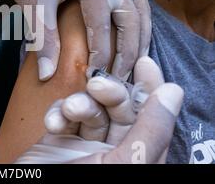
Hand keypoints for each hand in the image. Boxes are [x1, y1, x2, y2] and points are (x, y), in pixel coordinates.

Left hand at [0, 0, 150, 80]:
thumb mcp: (33, 4)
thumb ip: (43, 39)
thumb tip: (47, 75)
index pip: (102, 25)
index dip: (100, 55)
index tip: (95, 79)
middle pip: (131, 20)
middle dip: (127, 53)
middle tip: (119, 80)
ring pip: (140, 12)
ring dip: (138, 40)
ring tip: (131, 67)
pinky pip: (136, 3)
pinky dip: (138, 25)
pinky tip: (134, 42)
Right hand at [15, 56, 183, 163]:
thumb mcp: (126, 162)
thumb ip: (151, 129)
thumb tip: (173, 92)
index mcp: (139, 157)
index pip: (152, 118)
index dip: (151, 89)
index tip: (145, 63)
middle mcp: (114, 151)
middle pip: (119, 109)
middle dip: (109, 92)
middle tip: (96, 84)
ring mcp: (85, 146)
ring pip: (90, 109)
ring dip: (79, 103)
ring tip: (70, 109)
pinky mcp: (58, 141)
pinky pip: (62, 116)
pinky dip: (56, 113)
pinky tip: (52, 122)